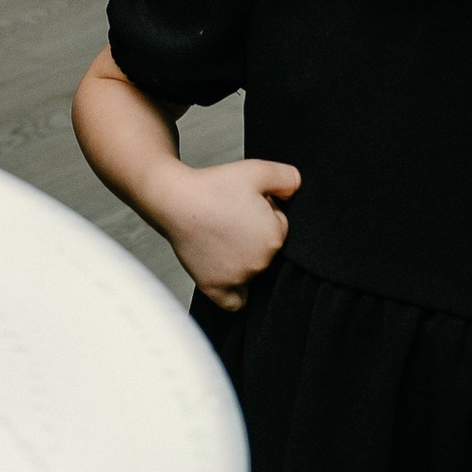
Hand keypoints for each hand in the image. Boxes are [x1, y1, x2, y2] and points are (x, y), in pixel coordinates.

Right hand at [159, 155, 299, 308]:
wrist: (174, 199)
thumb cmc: (212, 185)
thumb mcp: (257, 169)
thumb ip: (288, 177)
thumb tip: (297, 191)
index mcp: (274, 236)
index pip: (279, 226)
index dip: (264, 212)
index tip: (245, 204)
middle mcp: (260, 262)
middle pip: (266, 250)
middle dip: (254, 235)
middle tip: (231, 218)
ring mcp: (238, 277)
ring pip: (253, 273)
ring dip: (244, 259)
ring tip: (221, 236)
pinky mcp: (215, 287)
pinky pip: (235, 302)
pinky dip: (235, 293)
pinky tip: (229, 276)